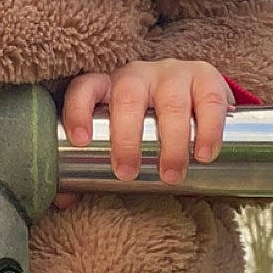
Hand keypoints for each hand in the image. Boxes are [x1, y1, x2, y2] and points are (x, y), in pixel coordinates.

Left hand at [60, 59, 232, 197]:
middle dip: (126, 139)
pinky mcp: (206, 77)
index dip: (78, 110)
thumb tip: (64, 199)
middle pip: (127, 98)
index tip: (80, 142)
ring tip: (170, 175)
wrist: (196, 99)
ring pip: (170, 102)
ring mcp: (173, 73)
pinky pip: (209, 100)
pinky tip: (204, 154)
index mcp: (109, 86)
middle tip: (127, 174)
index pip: (85, 87)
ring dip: (170, 142)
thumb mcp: (122, 137)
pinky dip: (207, 129)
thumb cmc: (148, 125)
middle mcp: (139, 74)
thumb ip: (94, 165)